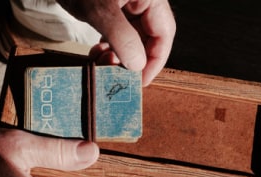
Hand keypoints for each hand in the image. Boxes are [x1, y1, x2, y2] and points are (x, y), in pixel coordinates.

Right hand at [0, 128, 98, 176]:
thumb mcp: (23, 147)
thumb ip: (59, 151)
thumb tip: (91, 154)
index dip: (83, 173)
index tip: (80, 152)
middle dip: (61, 170)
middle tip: (56, 144)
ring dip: (40, 172)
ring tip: (33, 147)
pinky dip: (24, 176)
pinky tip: (14, 158)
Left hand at [58, 0, 175, 84]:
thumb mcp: (100, 11)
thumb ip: (121, 38)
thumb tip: (137, 65)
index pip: (164, 33)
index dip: (154, 61)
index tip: (139, 83)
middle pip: (149, 37)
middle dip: (132, 60)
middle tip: (114, 75)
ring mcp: (127, 2)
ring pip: (132, 37)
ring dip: (119, 55)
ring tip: (101, 63)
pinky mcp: (111, 6)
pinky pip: (118, 31)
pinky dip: (109, 46)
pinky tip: (97, 53)